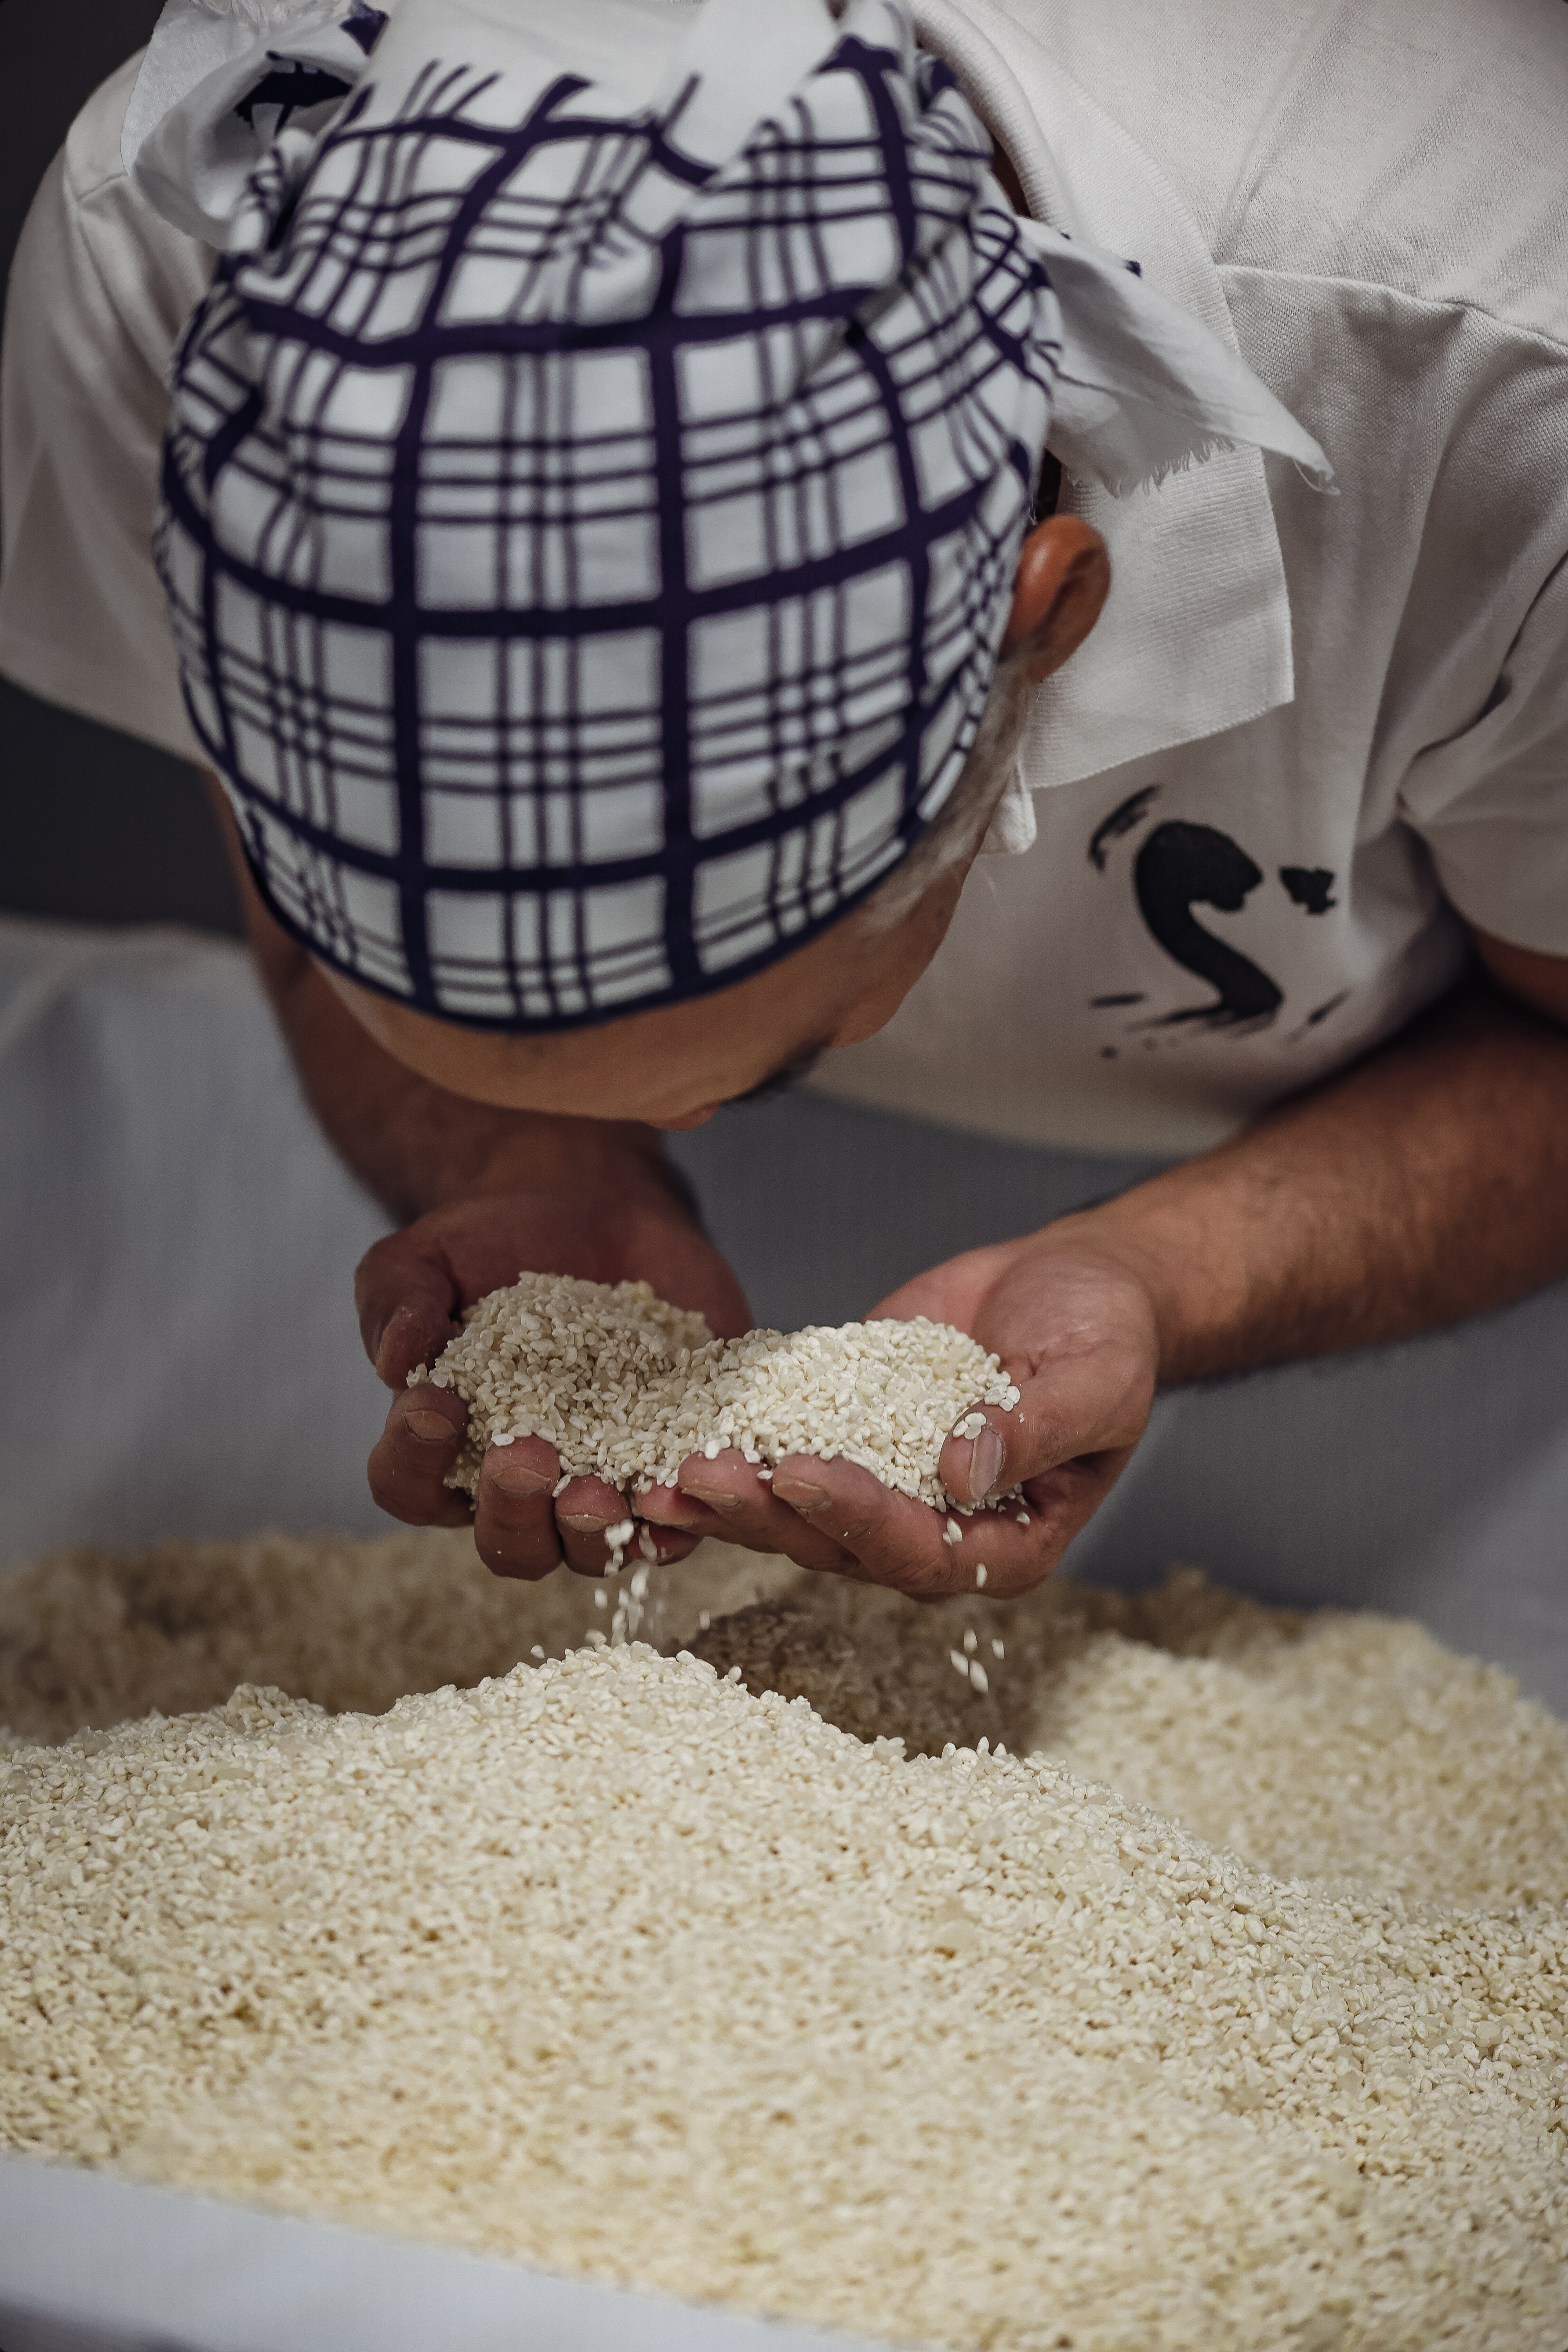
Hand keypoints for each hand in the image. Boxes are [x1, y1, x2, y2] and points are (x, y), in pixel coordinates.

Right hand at [360, 1183, 750, 1579]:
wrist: (594, 1215)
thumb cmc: (492, 1245)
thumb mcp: (427, 1256)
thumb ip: (397, 1299)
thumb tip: (396, 1358)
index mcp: (448, 1450)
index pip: (411, 1486)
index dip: (413, 1459)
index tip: (433, 1403)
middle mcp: (523, 1488)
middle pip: (509, 1545)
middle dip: (513, 1511)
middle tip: (526, 1453)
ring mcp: (602, 1485)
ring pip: (593, 1551)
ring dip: (594, 1532)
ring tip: (600, 1490)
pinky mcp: (673, 1465)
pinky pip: (683, 1516)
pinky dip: (685, 1508)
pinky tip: (690, 1473)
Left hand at [636, 1219, 1158, 1598]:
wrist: (1076, 1281)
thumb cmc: (1106, 1336)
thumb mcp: (1097, 1377)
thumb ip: (1038, 1429)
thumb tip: (963, 1469)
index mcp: (1008, 1543)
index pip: (922, 1552)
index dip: (856, 1517)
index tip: (799, 1473)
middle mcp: (939, 1530)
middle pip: (839, 1544)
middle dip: (765, 1513)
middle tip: (696, 1477)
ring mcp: (888, 1486)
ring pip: (796, 1511)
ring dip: (731, 1494)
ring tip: (662, 1469)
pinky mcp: (850, 1434)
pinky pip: (788, 1447)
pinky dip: (736, 1441)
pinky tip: (678, 1428)